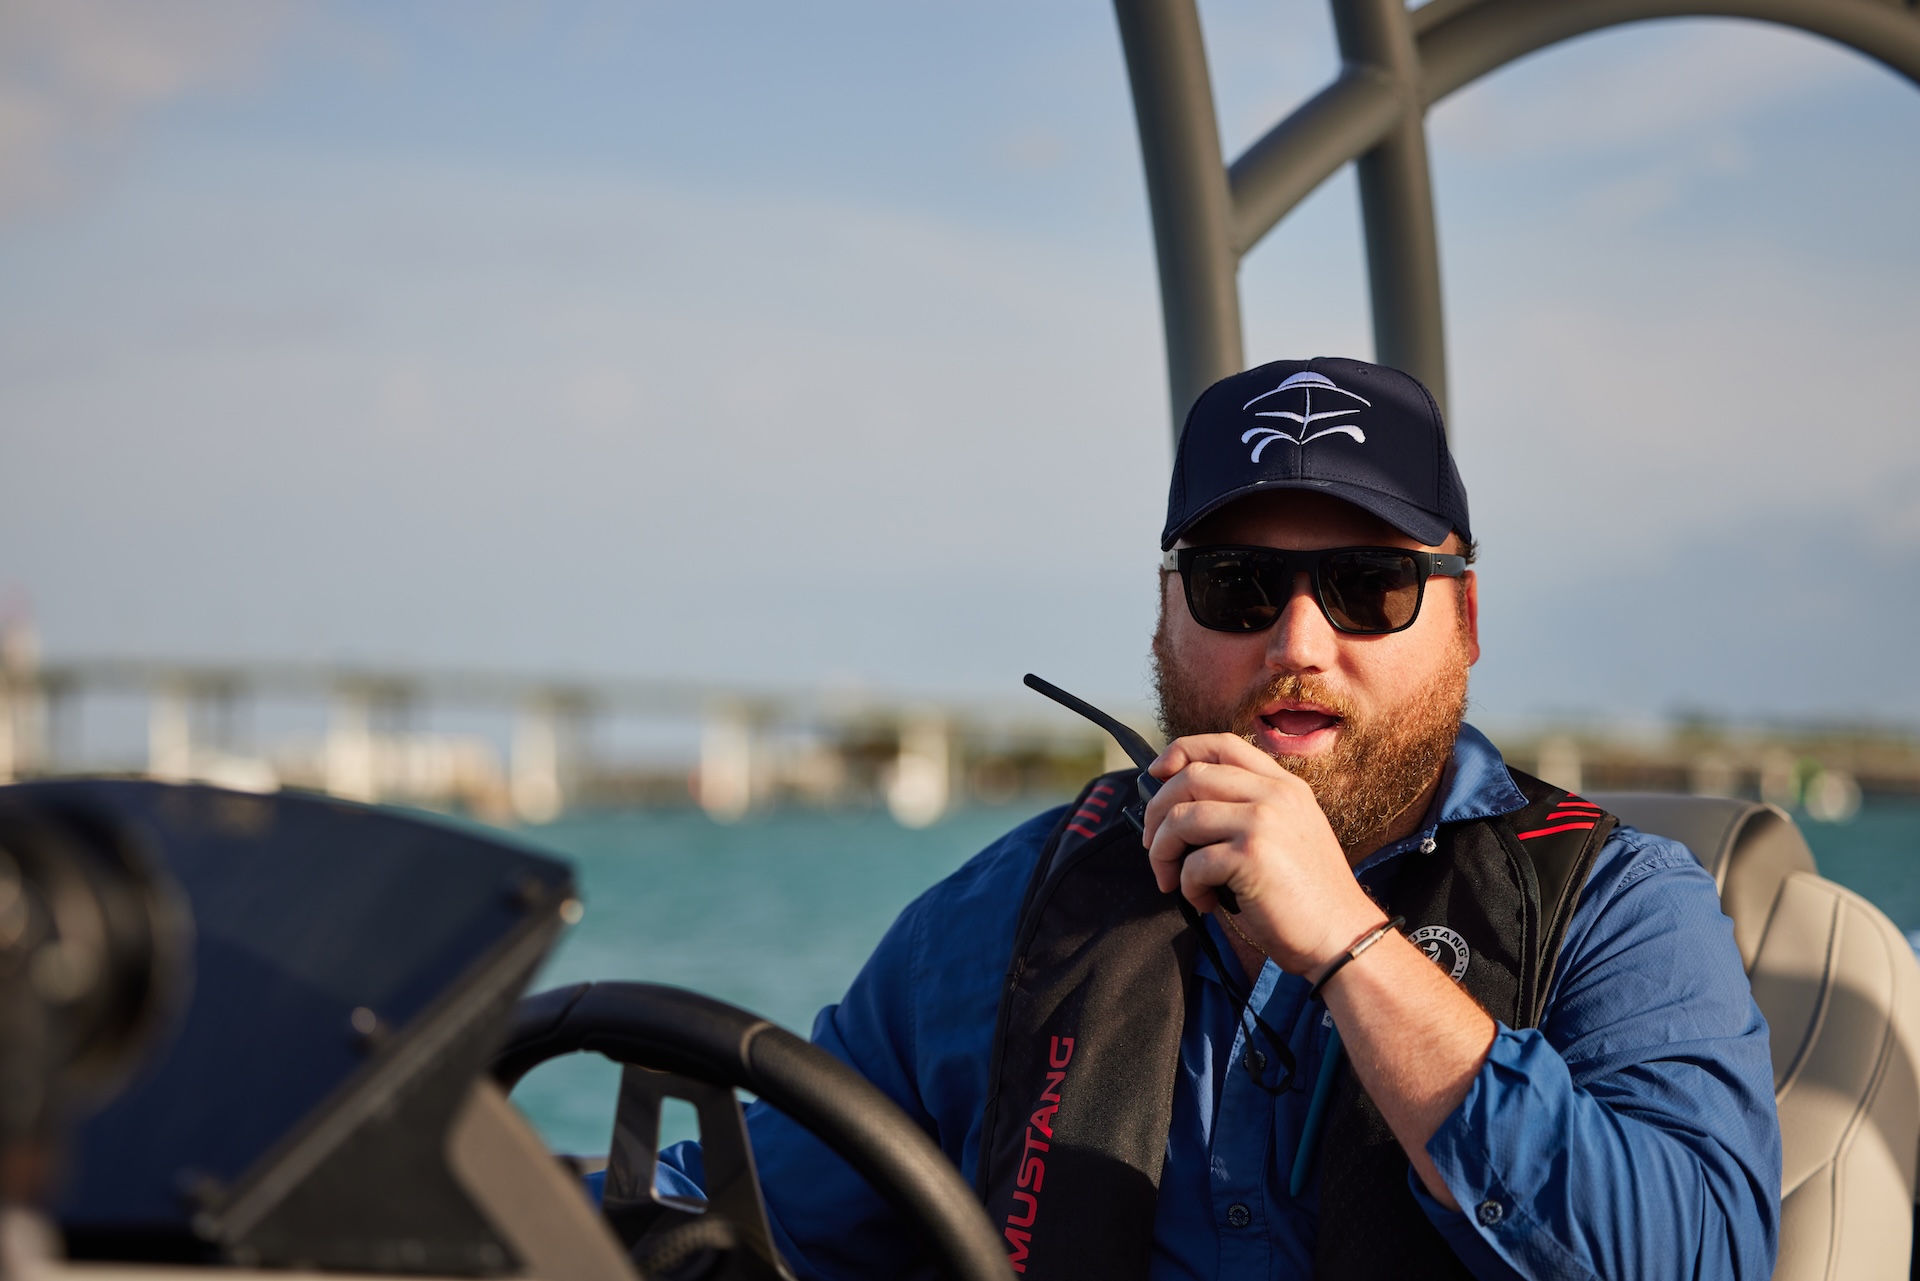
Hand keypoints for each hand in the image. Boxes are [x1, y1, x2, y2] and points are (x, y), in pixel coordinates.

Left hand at [1142, 734, 1384, 978]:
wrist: (1342, 937)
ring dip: (1163, 852)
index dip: (1181, 752)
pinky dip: (1187, 886)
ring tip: (1171, 880)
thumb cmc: (1306, 898)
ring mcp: (1264, 822)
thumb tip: (1177, 811)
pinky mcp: (1251, 855)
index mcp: (1284, 786)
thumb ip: (1245, 812)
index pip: (1223, 744)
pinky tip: (1204, 902)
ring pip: (1182, 817)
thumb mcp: (1285, 835)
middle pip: (1191, 776)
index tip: (1157, 774)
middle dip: (1157, 812)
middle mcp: (1275, 795)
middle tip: (1153, 844)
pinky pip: (1193, 862)